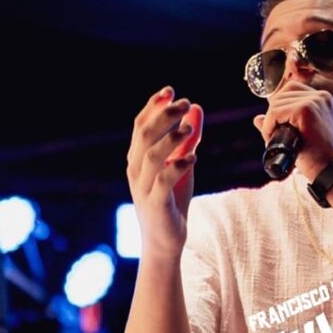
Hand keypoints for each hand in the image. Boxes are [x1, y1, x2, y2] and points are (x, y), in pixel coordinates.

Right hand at [126, 86, 203, 259]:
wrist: (164, 241)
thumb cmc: (171, 199)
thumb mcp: (181, 164)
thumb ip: (188, 137)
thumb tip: (196, 107)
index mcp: (138, 157)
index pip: (140, 124)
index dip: (154, 106)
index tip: (171, 91)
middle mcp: (136, 170)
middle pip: (144, 135)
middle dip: (164, 116)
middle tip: (185, 104)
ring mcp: (143, 188)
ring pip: (151, 156)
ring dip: (171, 138)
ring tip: (190, 128)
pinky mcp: (156, 205)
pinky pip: (163, 182)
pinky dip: (177, 166)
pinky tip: (193, 157)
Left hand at [252, 81, 332, 180]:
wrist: (330, 170)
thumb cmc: (317, 157)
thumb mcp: (300, 135)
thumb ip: (281, 123)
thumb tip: (257, 119)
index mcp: (323, 99)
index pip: (292, 89)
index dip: (279, 106)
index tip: (278, 126)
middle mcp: (321, 96)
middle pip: (282, 94)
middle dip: (273, 115)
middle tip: (274, 135)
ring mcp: (314, 101)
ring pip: (277, 103)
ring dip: (269, 122)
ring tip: (274, 139)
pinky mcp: (306, 110)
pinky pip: (275, 113)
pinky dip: (269, 126)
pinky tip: (272, 139)